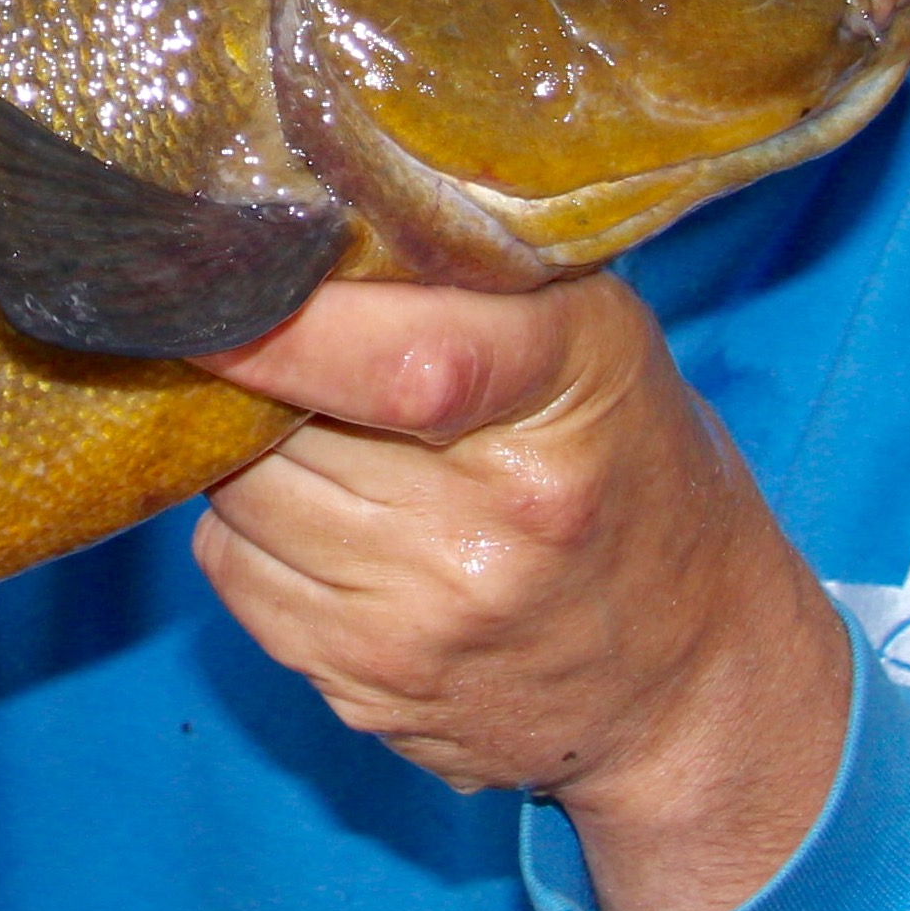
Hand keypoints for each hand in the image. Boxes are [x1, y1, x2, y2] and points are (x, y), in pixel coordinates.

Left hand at [187, 271, 852, 910]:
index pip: (403, 362)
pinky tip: (330, 528)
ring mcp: (427, 620)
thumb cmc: (629, 471)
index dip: (288, 328)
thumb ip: (464, 276)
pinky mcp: (364, 687)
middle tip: (296, 360)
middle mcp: (499, 522)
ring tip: (329, 446)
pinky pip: (232, 571)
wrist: (689, 680)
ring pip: (241, 496)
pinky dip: (254, 536)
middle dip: (263, 379)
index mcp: (571, 397)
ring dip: (253, 458)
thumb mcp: (596, 340)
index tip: (220, 283)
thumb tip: (293, 223)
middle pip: (288, 423)